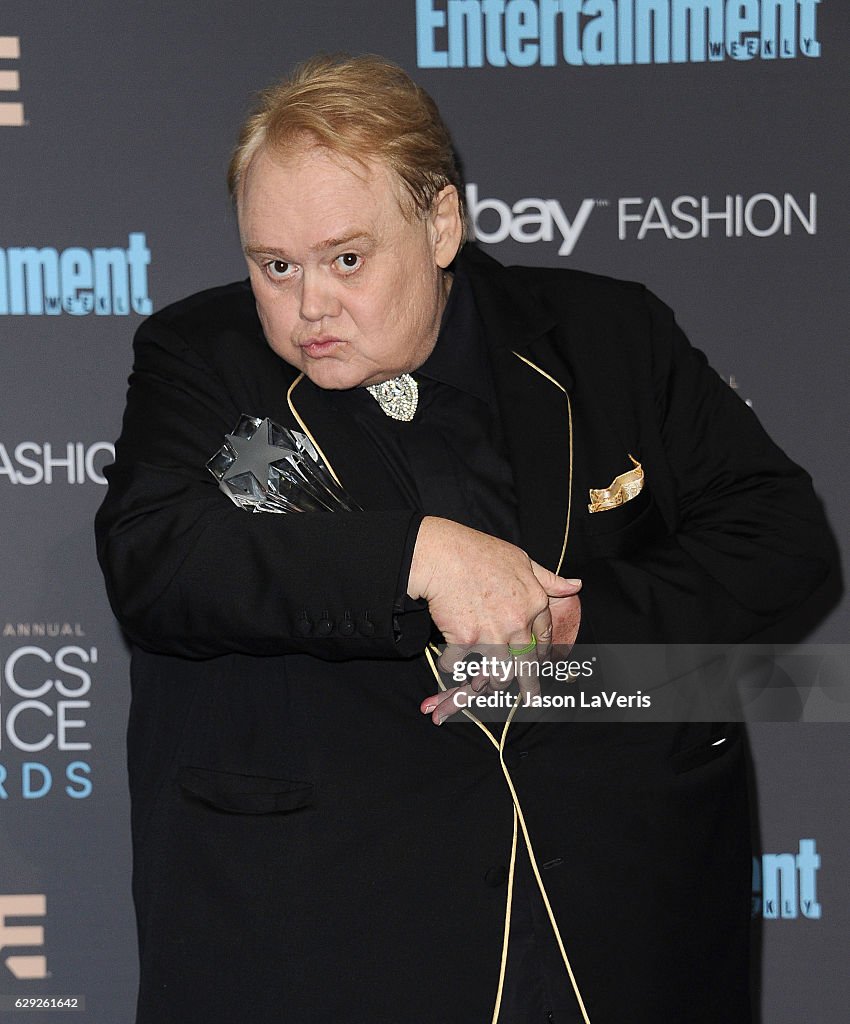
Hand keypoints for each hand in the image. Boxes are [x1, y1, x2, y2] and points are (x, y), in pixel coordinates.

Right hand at [408, 517, 580, 723]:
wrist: (444, 555)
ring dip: (493, 681)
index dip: (542, 651)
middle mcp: (516, 623)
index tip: (541, 661)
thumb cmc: (481, 553)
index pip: (544, 637)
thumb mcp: (523, 561)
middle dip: (530, 686)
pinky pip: (458, 665)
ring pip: (499, 673)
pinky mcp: (464, 640)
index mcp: (534, 603)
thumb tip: (575, 586)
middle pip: (527, 664)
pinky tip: (448, 664)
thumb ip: (549, 579)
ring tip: (487, 684)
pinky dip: (451, 667)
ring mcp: (491, 634)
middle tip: (531, 699)